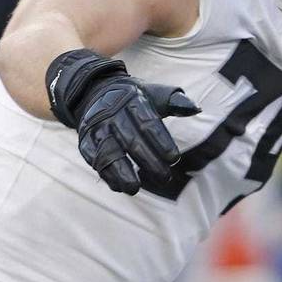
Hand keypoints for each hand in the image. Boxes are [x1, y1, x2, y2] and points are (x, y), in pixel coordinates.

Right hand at [77, 78, 200, 193]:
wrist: (98, 93)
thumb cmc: (136, 99)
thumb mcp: (156, 95)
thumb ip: (176, 102)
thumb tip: (196, 109)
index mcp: (133, 101)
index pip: (148, 123)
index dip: (160, 141)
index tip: (174, 158)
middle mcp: (112, 114)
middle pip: (130, 140)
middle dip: (148, 161)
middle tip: (164, 178)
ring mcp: (97, 128)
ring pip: (109, 152)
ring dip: (121, 173)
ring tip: (134, 188)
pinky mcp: (85, 141)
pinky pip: (94, 160)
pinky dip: (106, 175)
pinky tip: (119, 187)